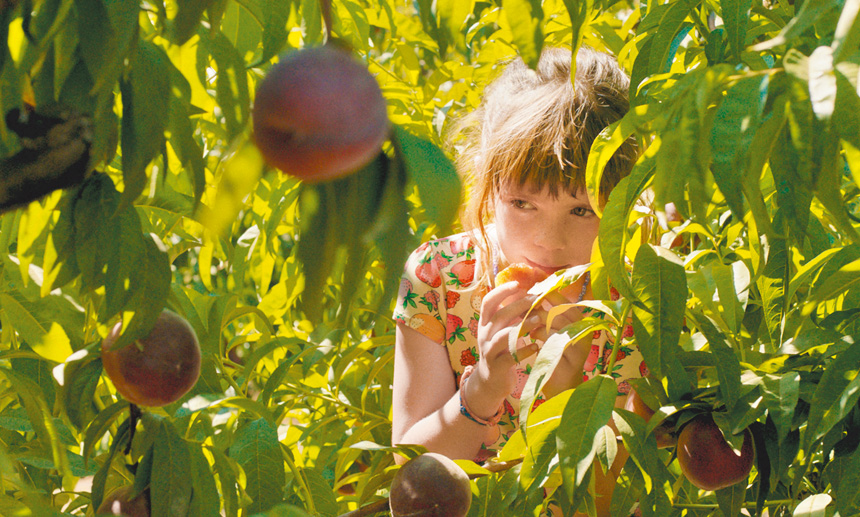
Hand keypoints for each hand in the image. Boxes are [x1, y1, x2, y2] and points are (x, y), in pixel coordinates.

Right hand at [466, 282, 537, 414]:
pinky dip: (525, 350)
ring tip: (539, 319)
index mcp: (485, 323)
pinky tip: (537, 346)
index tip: (518, 283)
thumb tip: (532, 295)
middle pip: (499, 316)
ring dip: (522, 325)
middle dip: (518, 305)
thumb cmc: (501, 350)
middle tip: (537, 299)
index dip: (501, 291)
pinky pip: (511, 356)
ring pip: (504, 335)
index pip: (488, 302)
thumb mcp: (501, 331)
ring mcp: (489, 351)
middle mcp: (484, 335)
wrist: (490, 381)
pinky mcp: (497, 367)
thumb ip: (511, 315)